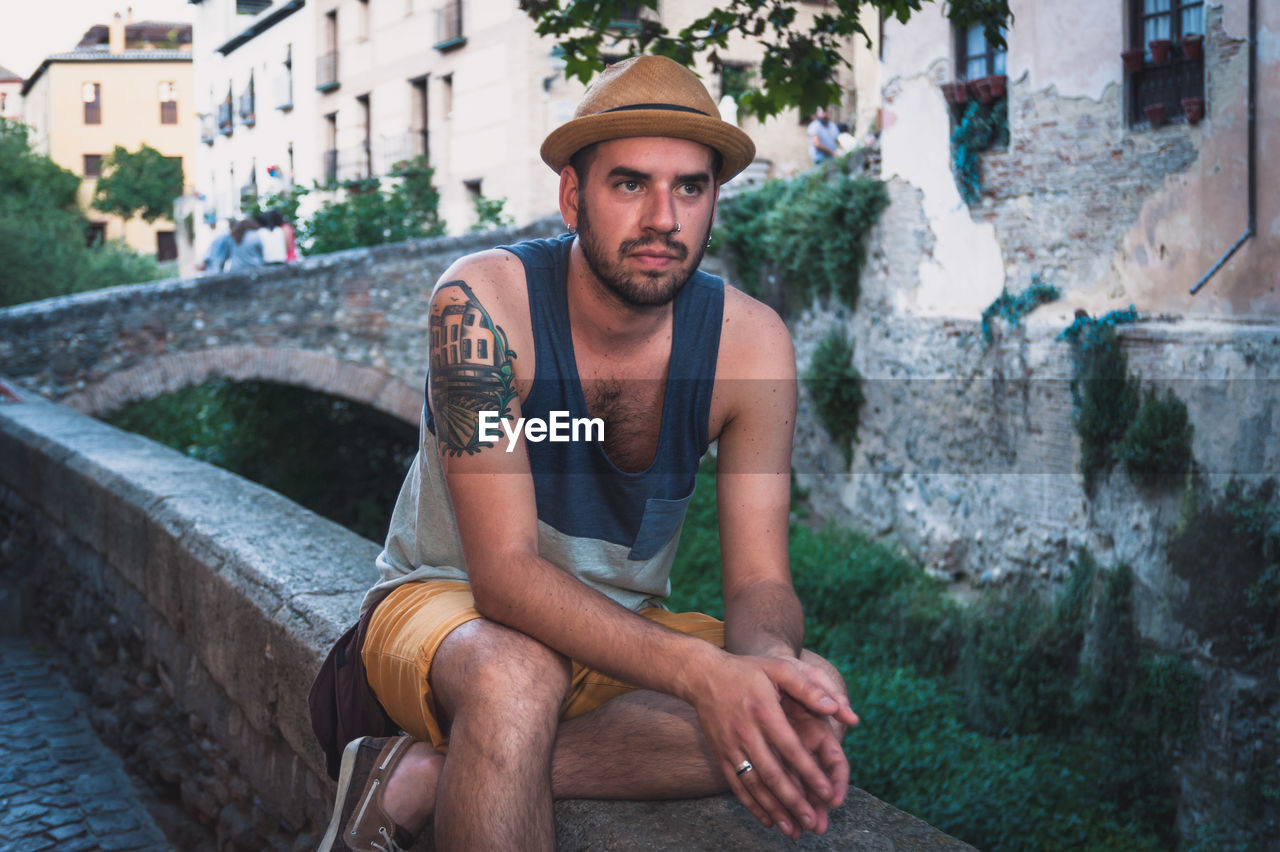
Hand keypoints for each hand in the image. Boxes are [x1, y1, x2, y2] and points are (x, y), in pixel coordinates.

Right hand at [692, 654, 856, 838]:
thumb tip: (834, 707)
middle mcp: (746, 731)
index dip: (809, 772)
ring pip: (753, 784)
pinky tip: (765, 820)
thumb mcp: (779, 668)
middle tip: (813, 822)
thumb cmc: (748, 670)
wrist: (702, 675)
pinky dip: (750, 805)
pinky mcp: (720, 753)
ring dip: (773, 809)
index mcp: (764, 711)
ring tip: (792, 830)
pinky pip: (735, 784)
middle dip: (793, 800)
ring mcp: (730, 745)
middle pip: (771, 773)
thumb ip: (808, 687)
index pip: (790, 748)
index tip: (827, 793)